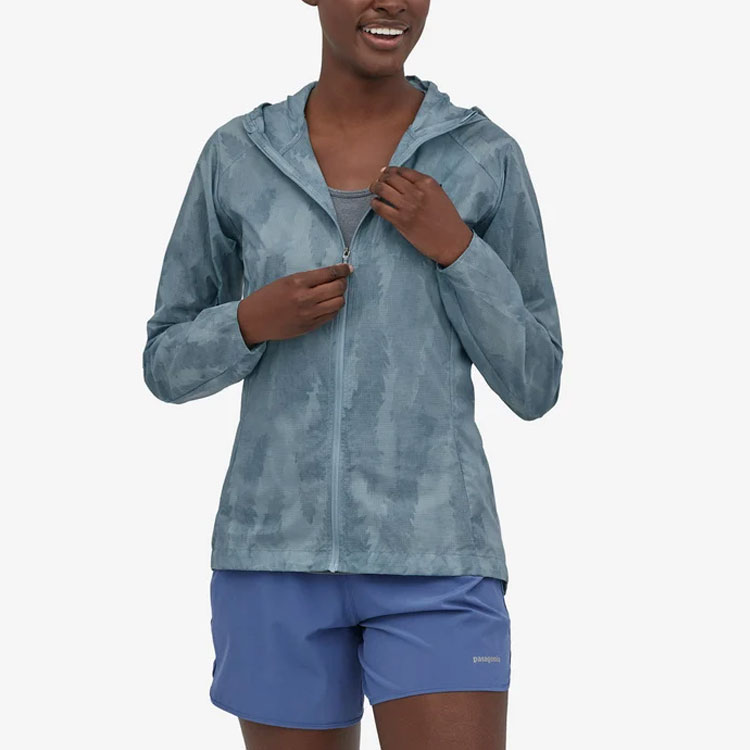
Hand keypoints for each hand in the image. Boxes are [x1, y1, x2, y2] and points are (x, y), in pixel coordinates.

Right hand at [237, 263, 353, 346]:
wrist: (254, 320)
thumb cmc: (268, 298)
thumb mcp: (285, 281)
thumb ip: (307, 279)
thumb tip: (331, 275)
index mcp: (298, 282)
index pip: (329, 273)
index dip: (342, 270)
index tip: (348, 268)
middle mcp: (305, 298)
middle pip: (338, 288)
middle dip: (343, 282)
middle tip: (341, 281)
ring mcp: (309, 314)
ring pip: (338, 303)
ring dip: (340, 296)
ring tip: (334, 294)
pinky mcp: (310, 326)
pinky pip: (331, 316)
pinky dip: (333, 308)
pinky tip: (328, 305)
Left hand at [368, 166, 472, 266]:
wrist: (451, 241)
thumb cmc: (447, 219)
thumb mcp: (438, 194)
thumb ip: (423, 186)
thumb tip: (402, 181)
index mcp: (427, 183)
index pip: (402, 170)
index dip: (390, 170)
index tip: (384, 173)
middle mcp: (416, 192)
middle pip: (390, 178)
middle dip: (380, 178)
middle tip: (377, 182)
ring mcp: (407, 206)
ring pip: (382, 189)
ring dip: (374, 188)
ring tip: (373, 190)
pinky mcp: (400, 221)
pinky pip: (380, 208)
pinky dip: (375, 203)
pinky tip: (375, 204)